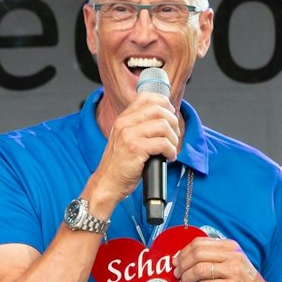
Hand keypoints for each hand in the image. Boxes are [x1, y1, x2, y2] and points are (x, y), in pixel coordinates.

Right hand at [89, 90, 180, 206]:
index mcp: (123, 119)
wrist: (107, 182)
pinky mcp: (135, 149)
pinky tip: (169, 157)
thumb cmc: (120, 164)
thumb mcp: (125, 139)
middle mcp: (125, 123)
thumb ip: (139, 127)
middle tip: (174, 137)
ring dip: (174, 138)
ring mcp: (129, 135)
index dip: (164, 104)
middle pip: (159, 110)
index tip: (170, 115)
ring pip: (164, 125)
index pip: (147, 98)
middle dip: (173, 123)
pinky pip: (163, 143)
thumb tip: (164, 119)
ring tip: (171, 149)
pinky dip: (171, 151)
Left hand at [174, 237, 274, 281]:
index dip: (184, 252)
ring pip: (199, 270)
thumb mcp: (233, 260)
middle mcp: (232, 257)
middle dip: (182, 265)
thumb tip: (185, 256)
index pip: (200, 243)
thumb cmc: (243, 279)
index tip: (177, 260)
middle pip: (197, 254)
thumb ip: (213, 255)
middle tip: (177, 274)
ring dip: (186, 278)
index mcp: (230, 246)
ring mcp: (232, 272)